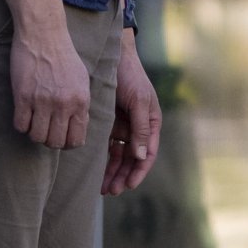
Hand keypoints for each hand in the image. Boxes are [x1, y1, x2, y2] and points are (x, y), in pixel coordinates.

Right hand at [10, 10, 93, 151]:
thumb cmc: (63, 54)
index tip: (60, 136)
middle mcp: (63, 104)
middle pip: (55, 143)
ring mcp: (42, 101)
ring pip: (37, 137)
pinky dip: (21, 124)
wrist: (43, 33)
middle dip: (50, 141)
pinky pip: (20, 125)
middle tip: (46, 130)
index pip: (76, 140)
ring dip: (35, 133)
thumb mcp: (81, 79)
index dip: (67, 143)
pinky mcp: (23, 96)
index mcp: (80, 101)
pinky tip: (24, 113)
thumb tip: (77, 125)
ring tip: (34, 121)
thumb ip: (80, 104)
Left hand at [101, 30, 160, 195]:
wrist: (113, 56)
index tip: (128, 185)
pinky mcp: (109, 123)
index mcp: (152, 122)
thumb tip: (141, 157)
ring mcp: (124, 126)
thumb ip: (140, 128)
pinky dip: (103, 160)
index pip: (148, 153)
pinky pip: (107, 146)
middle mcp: (139, 127)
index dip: (139, 171)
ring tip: (102, 188)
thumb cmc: (130, 76)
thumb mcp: (139, 101)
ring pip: (119, 156)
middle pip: (133, 159)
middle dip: (123, 176)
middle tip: (111, 191)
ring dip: (113, 172)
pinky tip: (95, 171)